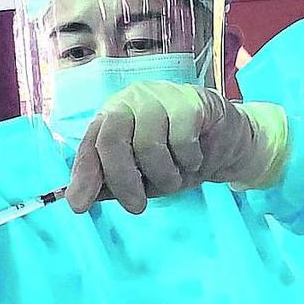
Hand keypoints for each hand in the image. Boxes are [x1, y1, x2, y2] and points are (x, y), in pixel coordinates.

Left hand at [66, 81, 288, 213]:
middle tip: (137, 206)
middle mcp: (129, 102)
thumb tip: (75, 200)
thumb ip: (111, 185)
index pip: (90, 145)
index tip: (78, 206)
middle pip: (112, 140)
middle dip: (122, 180)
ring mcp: (158, 96)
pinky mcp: (190, 100)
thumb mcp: (142, 178)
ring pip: (149, 143)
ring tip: (177, 176)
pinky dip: (189, 159)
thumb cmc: (177, 159)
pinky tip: (195, 157)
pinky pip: (182, 138)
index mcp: (111, 118)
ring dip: (165, 174)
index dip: (83, 175)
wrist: (227, 143)